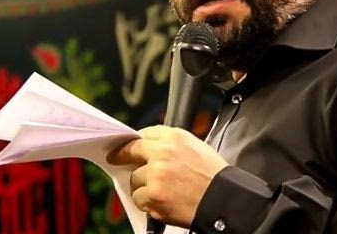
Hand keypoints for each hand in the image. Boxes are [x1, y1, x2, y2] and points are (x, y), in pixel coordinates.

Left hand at [107, 125, 228, 227]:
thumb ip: (172, 145)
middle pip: (132, 151)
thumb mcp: (197, 147)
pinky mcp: (152, 195)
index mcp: (175, 137)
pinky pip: (139, 198)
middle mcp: (162, 152)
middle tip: (114, 158)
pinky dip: (148, 203)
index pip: (146, 134)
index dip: (136, 141)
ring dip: (143, 186)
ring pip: (135, 179)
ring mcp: (155, 174)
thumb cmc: (213, 175)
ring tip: (162, 191)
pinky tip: (162, 202)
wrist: (222, 198)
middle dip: (122, 155)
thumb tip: (151, 149)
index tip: (127, 145)